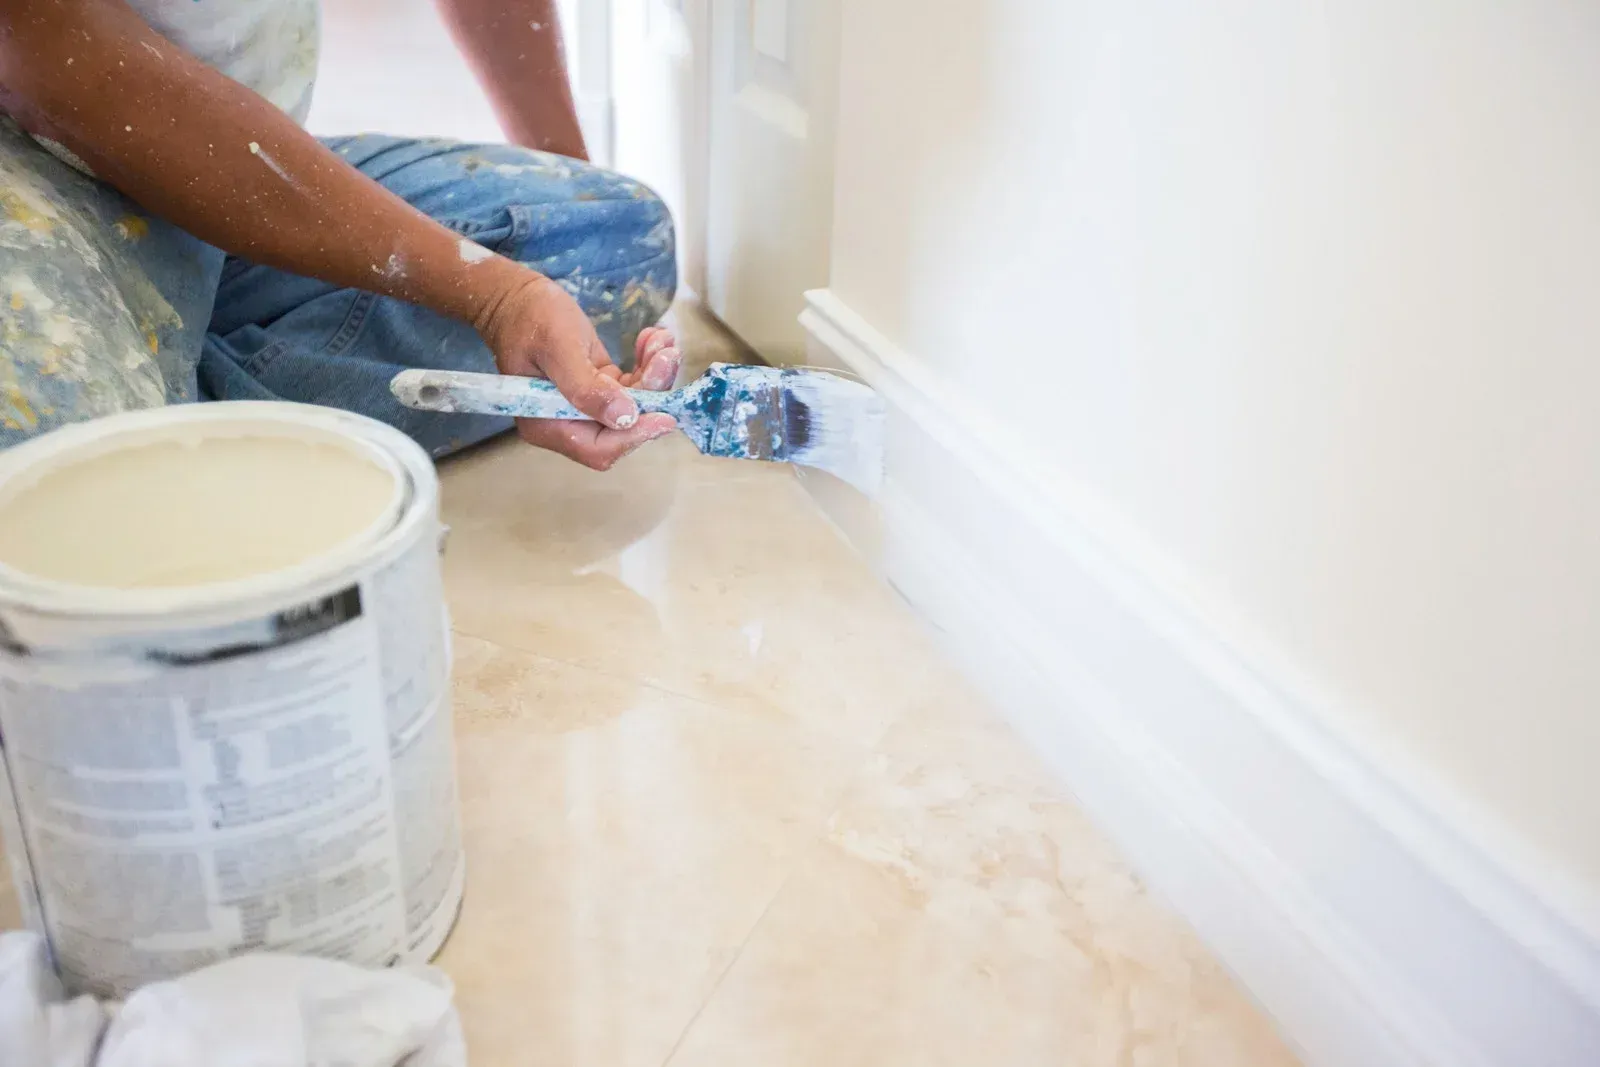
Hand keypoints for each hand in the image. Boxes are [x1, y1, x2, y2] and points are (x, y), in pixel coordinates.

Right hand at [474, 273, 682, 468]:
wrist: (517, 298)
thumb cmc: (529, 318)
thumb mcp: (559, 348)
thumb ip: (586, 387)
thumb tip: (623, 417)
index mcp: (547, 426)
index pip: (598, 448)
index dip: (633, 436)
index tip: (665, 415)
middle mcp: (567, 424)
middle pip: (622, 428)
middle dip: (651, 395)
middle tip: (668, 356)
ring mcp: (585, 407)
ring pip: (634, 405)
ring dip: (655, 375)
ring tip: (663, 342)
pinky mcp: (599, 389)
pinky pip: (631, 387)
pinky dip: (647, 365)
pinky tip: (652, 340)